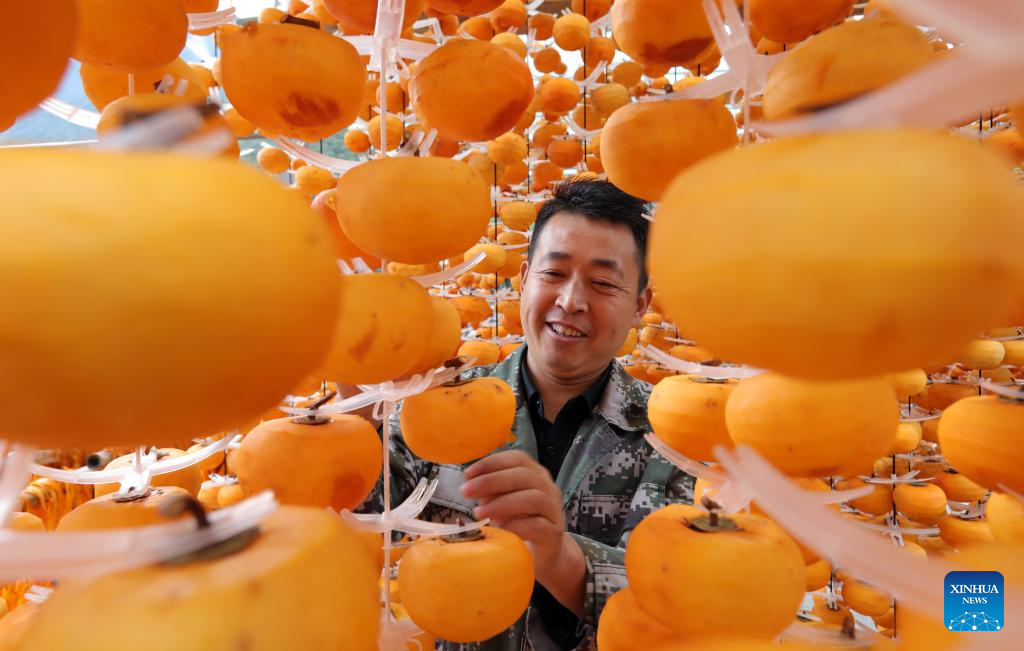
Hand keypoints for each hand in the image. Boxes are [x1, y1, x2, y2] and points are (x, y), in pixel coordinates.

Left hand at [460, 450, 567, 580]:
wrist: (544, 554)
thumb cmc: (519, 524)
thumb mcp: (501, 503)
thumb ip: (490, 492)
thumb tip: (470, 485)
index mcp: (535, 475)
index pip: (518, 458)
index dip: (492, 462)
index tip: (468, 474)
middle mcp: (548, 488)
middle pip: (524, 476)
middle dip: (491, 481)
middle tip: (466, 491)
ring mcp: (554, 511)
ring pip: (534, 498)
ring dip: (502, 503)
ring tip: (478, 513)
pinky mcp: (553, 534)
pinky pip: (538, 526)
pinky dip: (515, 525)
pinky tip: (498, 529)